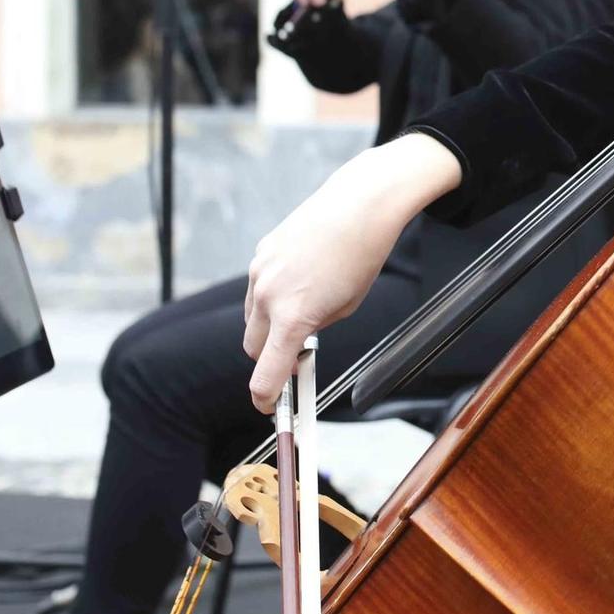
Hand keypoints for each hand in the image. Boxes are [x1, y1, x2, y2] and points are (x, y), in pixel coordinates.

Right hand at [243, 134, 463, 411]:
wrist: (359, 205)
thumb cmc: (361, 256)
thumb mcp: (346, 307)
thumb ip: (315, 329)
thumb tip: (295, 341)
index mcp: (293, 317)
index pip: (265, 374)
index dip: (265, 398)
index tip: (268, 407)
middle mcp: (268, 296)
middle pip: (253, 349)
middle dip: (270, 357)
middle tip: (294, 355)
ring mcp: (259, 272)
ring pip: (252, 318)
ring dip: (269, 326)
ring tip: (304, 308)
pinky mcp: (260, 253)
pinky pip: (257, 289)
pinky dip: (271, 296)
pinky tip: (300, 280)